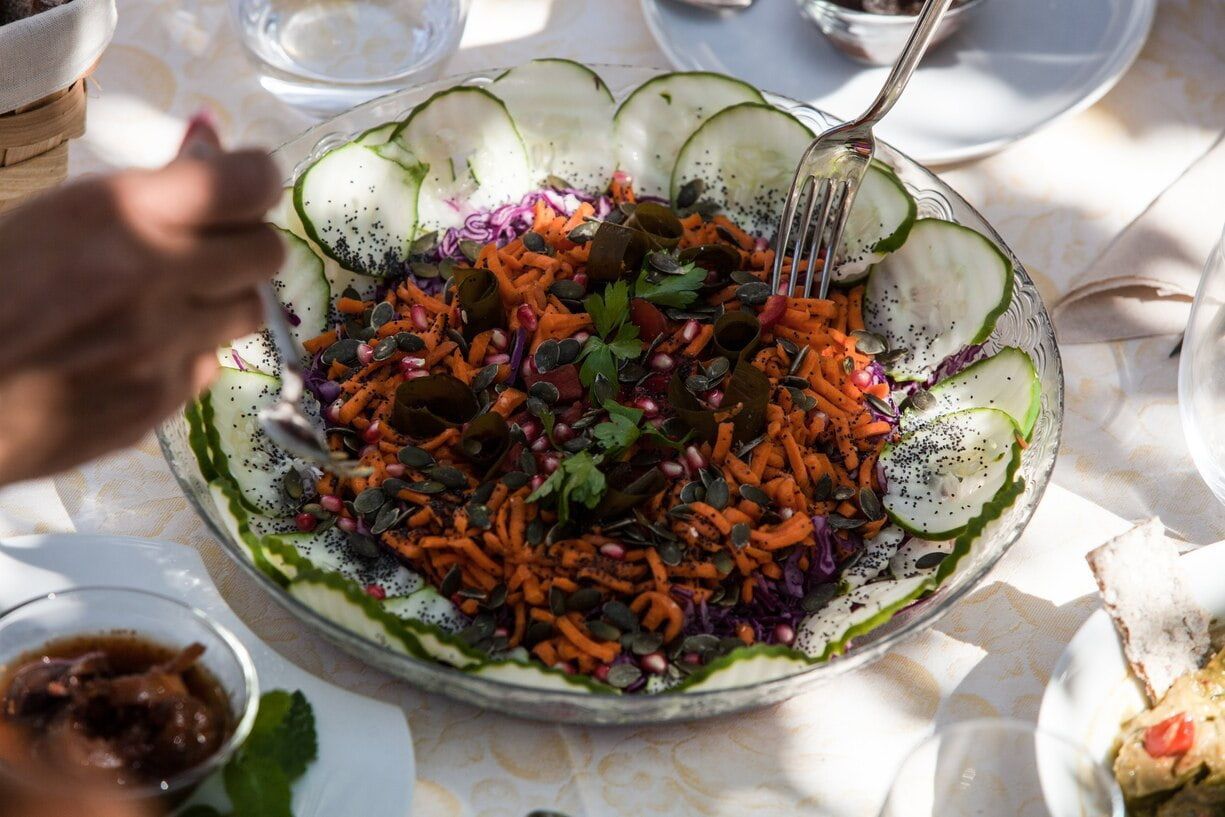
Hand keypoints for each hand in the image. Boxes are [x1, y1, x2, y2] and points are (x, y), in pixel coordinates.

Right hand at [0, 114, 283, 485]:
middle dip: (246, 242)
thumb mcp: (53, 214)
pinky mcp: (158, 402)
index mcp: (120, 212)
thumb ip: (146, 188)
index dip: (257, 179)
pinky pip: (206, 364)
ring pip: (249, 311)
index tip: (247, 183)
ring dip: (223, 298)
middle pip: (268, 251)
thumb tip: (209, 143)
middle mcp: (154, 276)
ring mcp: (161, 346)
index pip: (249, 183)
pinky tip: (135, 349)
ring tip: (171, 299)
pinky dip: (184, 351)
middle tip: (213, 245)